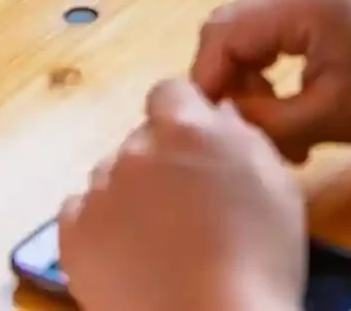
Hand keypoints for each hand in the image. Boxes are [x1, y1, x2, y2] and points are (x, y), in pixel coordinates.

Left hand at [58, 79, 304, 310]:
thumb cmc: (260, 259)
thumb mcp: (277, 186)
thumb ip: (242, 138)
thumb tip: (217, 115)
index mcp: (186, 128)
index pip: (170, 91)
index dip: (183, 116)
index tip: (198, 149)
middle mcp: (136, 149)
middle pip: (142, 139)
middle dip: (161, 161)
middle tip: (187, 207)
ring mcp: (99, 192)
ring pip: (111, 175)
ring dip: (131, 194)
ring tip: (157, 241)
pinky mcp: (73, 235)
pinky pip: (81, 212)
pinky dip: (100, 226)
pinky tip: (127, 255)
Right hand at [192, 0, 350, 161]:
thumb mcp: (327, 118)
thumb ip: (261, 119)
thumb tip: (213, 121)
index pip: (221, 35)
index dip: (206, 84)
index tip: (209, 131)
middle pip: (231, 29)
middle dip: (232, 85)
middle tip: (251, 137)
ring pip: (250, 30)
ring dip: (254, 80)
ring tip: (280, 130)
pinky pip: (273, 26)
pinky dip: (273, 65)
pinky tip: (292, 102)